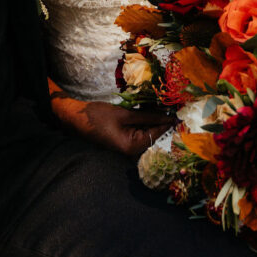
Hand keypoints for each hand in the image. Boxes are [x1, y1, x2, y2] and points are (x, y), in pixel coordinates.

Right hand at [52, 89, 172, 156]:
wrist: (77, 118)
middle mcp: (131, 150)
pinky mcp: (123, 139)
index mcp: (131, 147)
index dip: (167, 122)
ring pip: (146, 131)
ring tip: (163, 105)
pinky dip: (144, 120)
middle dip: (161, 120)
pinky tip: (149, 109)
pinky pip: (138, 130)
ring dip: (153, 119)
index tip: (179, 113)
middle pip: (152, 134)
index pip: (155, 134)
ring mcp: (127, 146)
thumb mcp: (124, 114)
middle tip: (172, 105)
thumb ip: (146, 116)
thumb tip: (166, 116)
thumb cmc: (98, 116)